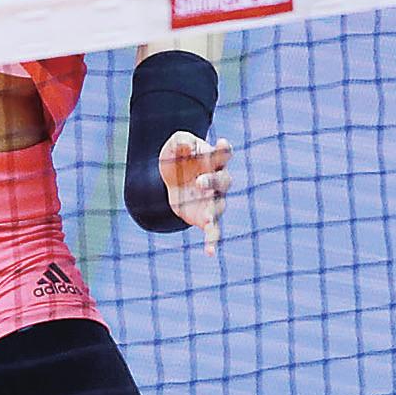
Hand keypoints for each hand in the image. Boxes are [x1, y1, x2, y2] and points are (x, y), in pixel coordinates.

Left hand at [160, 131, 231, 256]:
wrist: (171, 180)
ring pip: (220, 206)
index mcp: (213, 160)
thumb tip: (188, 146)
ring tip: (207, 218)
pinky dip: (212, 241)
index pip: (223, 154)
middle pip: (224, 180)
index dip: (223, 150)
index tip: (221, 144)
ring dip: (213, 211)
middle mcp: (218, 180)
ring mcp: (213, 200)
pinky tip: (210, 253)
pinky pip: (213, 231)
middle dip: (213, 181)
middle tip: (200, 181)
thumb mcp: (174, 146)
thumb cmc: (179, 159)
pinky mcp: (205, 217)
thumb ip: (180, 142)